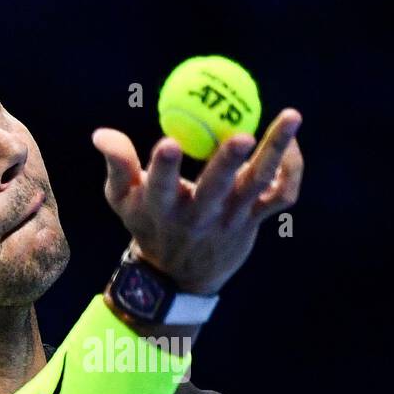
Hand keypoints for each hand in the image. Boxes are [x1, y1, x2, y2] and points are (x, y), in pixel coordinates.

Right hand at [91, 108, 302, 293]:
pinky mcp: (254, 219)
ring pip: (257, 184)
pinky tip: (291, 143)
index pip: (160, 185)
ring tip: (291, 115)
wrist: (179, 277)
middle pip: (215, 186)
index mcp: (162, 207)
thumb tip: (101, 134)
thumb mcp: (123, 200)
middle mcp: (198, 214)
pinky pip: (281, 195)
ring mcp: (230, 218)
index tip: (167, 142)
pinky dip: (292, 170)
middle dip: (228, 162)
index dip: (163, 166)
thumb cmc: (149, 225)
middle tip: (242, 134)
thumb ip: (117, 165)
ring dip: (275, 150)